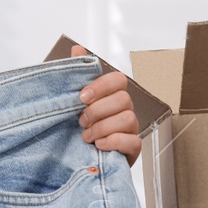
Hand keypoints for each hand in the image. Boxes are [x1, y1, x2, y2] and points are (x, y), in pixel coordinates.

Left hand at [71, 44, 140, 167]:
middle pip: (123, 99)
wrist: (81, 157)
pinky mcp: (133, 149)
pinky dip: (113, 142)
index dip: (101, 86)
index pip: (118, 79)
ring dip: (102, 128)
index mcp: (112, 95)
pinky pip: (133, 141)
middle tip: (81, 121)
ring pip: (128, 118)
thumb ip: (77, 75)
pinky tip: (98, 145)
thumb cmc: (80, 127)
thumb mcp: (74, 100)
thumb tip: (77, 49)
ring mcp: (131, 129)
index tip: (81, 97)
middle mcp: (125, 109)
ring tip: (86, 136)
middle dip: (97, 110)